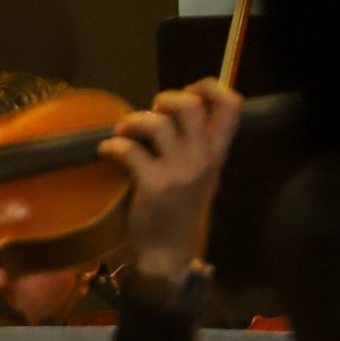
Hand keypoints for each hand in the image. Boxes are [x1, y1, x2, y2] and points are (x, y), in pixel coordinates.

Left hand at [104, 79, 242, 282]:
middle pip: (190, 105)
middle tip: (153, 114)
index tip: (190, 90)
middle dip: (164, 99)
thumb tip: (167, 109)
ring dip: (132, 122)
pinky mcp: (155, 184)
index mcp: (216, 154)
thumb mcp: (198, 173)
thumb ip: (191, 143)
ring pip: (156, 123)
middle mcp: (204, 159)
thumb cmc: (179, 208)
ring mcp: (180, 172)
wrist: (169, 253)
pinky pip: (127, 149)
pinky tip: (107, 153)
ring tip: (124, 133)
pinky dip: (110, 146)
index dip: (210, 87)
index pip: (232, 107)